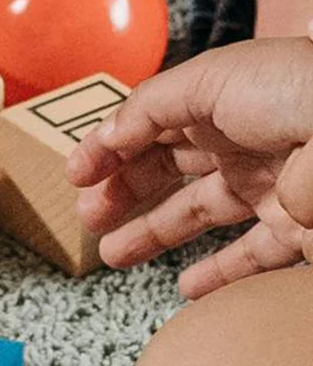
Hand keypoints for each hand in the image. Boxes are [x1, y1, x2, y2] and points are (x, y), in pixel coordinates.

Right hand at [66, 36, 312, 298]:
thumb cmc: (298, 95)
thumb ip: (148, 107)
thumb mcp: (210, 80)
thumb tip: (106, 139)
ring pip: (200, 215)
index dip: (112, 147)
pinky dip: (215, 277)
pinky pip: (250, 260)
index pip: (158, 123)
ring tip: (112, 255)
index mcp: (228, 100)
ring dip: (151, 234)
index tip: (75, 176)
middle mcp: (250, 141)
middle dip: (123, 192)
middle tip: (88, 217)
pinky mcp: (295, 233)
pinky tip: (185, 285)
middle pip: (172, 169)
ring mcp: (273, 188)